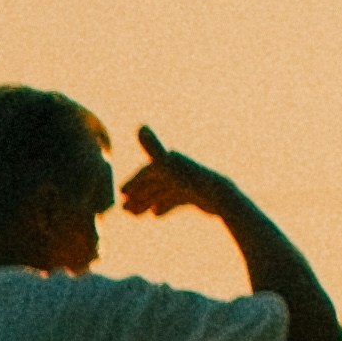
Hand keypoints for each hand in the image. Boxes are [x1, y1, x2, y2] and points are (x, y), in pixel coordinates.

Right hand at [120, 126, 237, 227]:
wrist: (220, 196)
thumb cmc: (192, 180)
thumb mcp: (169, 165)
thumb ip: (153, 147)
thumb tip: (141, 126)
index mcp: (170, 162)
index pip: (147, 171)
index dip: (134, 182)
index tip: (121, 193)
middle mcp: (179, 169)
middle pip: (154, 182)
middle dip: (138, 194)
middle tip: (124, 209)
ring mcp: (188, 182)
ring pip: (163, 192)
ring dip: (148, 202)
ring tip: (135, 214)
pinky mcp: (197, 194)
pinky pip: (177, 200)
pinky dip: (165, 205)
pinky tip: (156, 214)